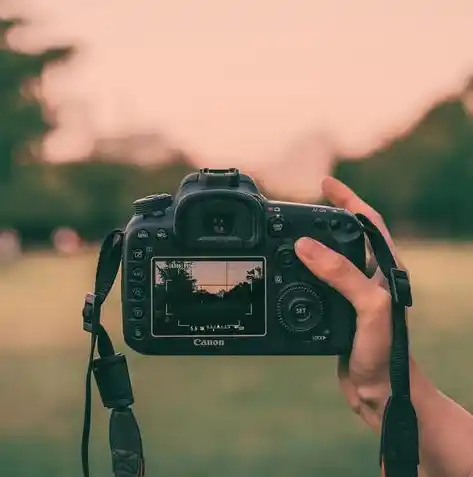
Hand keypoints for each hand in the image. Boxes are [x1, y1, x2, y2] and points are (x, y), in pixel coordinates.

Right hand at [294, 177, 403, 425]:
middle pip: (346, 235)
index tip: (326, 183)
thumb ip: (341, 274)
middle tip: (302, 204)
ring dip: (311, 241)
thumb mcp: (369, 307)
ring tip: (289, 232)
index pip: (368, 222)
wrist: (381, 393)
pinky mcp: (337, 310)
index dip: (348, 199)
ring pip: (329, 258)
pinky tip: (288, 271)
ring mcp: (353, 294)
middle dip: (326, 214)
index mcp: (383, 269)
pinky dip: (301, 271)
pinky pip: (317, 281)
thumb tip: (304, 245)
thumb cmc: (385, 353)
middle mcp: (370, 277)